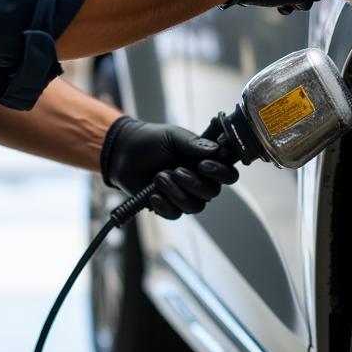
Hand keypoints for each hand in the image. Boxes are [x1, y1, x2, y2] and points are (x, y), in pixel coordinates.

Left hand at [100, 116, 239, 219]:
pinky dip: (164, 204)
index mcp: (205, 161)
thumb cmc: (151, 141)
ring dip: (176, 193)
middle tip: (176, 170)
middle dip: (194, 184)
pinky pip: (175, 214)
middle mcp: (199, 179)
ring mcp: (184, 194)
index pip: (228, 174)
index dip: (221, 173)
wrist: (124, 153)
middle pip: (212, 193)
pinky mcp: (168, 206)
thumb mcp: (173, 136)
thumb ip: (193, 143)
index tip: (203, 165)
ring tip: (159, 177)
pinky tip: (153, 193)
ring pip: (195, 207)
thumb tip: (214, 150)